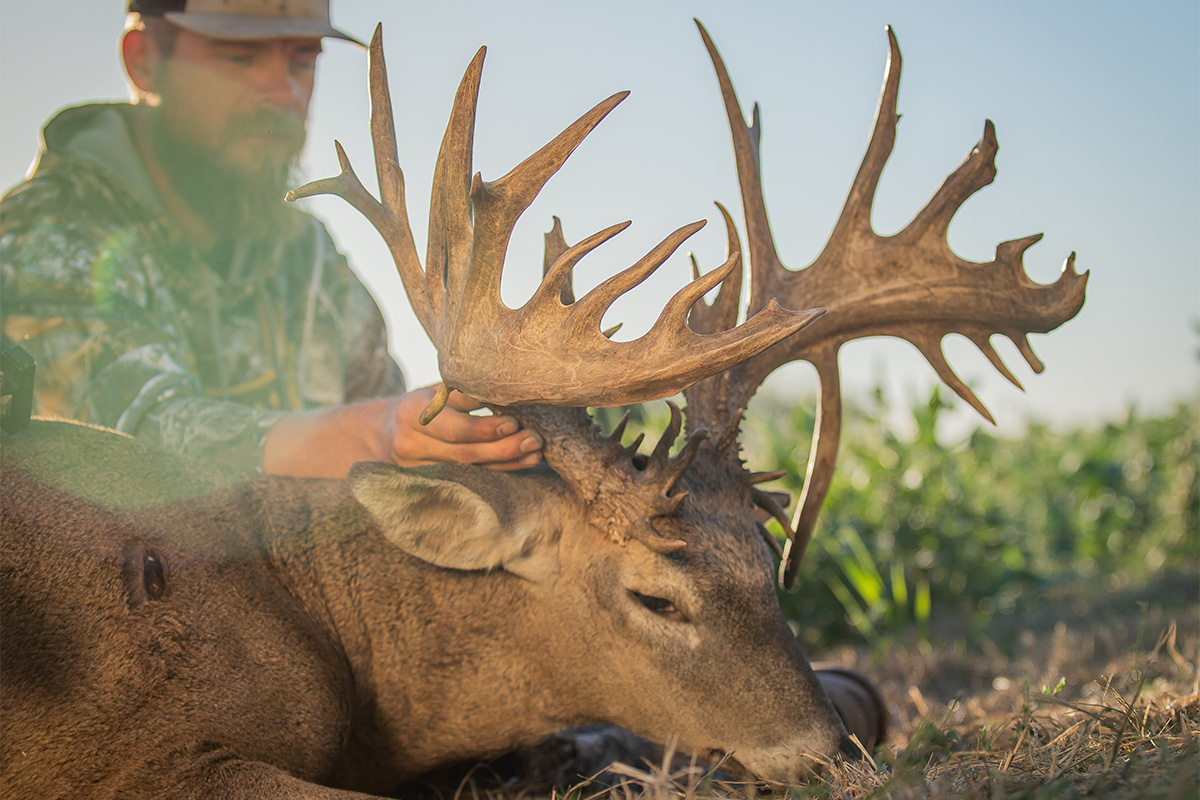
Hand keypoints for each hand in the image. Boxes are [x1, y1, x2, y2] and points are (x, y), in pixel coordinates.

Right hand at [383, 385, 542, 471]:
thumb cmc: (419, 406)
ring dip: (505, 464)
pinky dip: (496, 473)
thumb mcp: (434, 392)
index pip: (453, 428)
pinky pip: (467, 480)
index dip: (485, 429)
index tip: (514, 423)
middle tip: (534, 441)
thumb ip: (462, 394)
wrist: (381, 435)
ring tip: (535, 455)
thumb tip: (501, 392)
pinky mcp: (427, 485)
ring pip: (468, 471)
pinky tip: (520, 466)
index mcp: (411, 415)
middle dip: (502, 449)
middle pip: (463, 454)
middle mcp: (411, 445)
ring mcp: (416, 470)